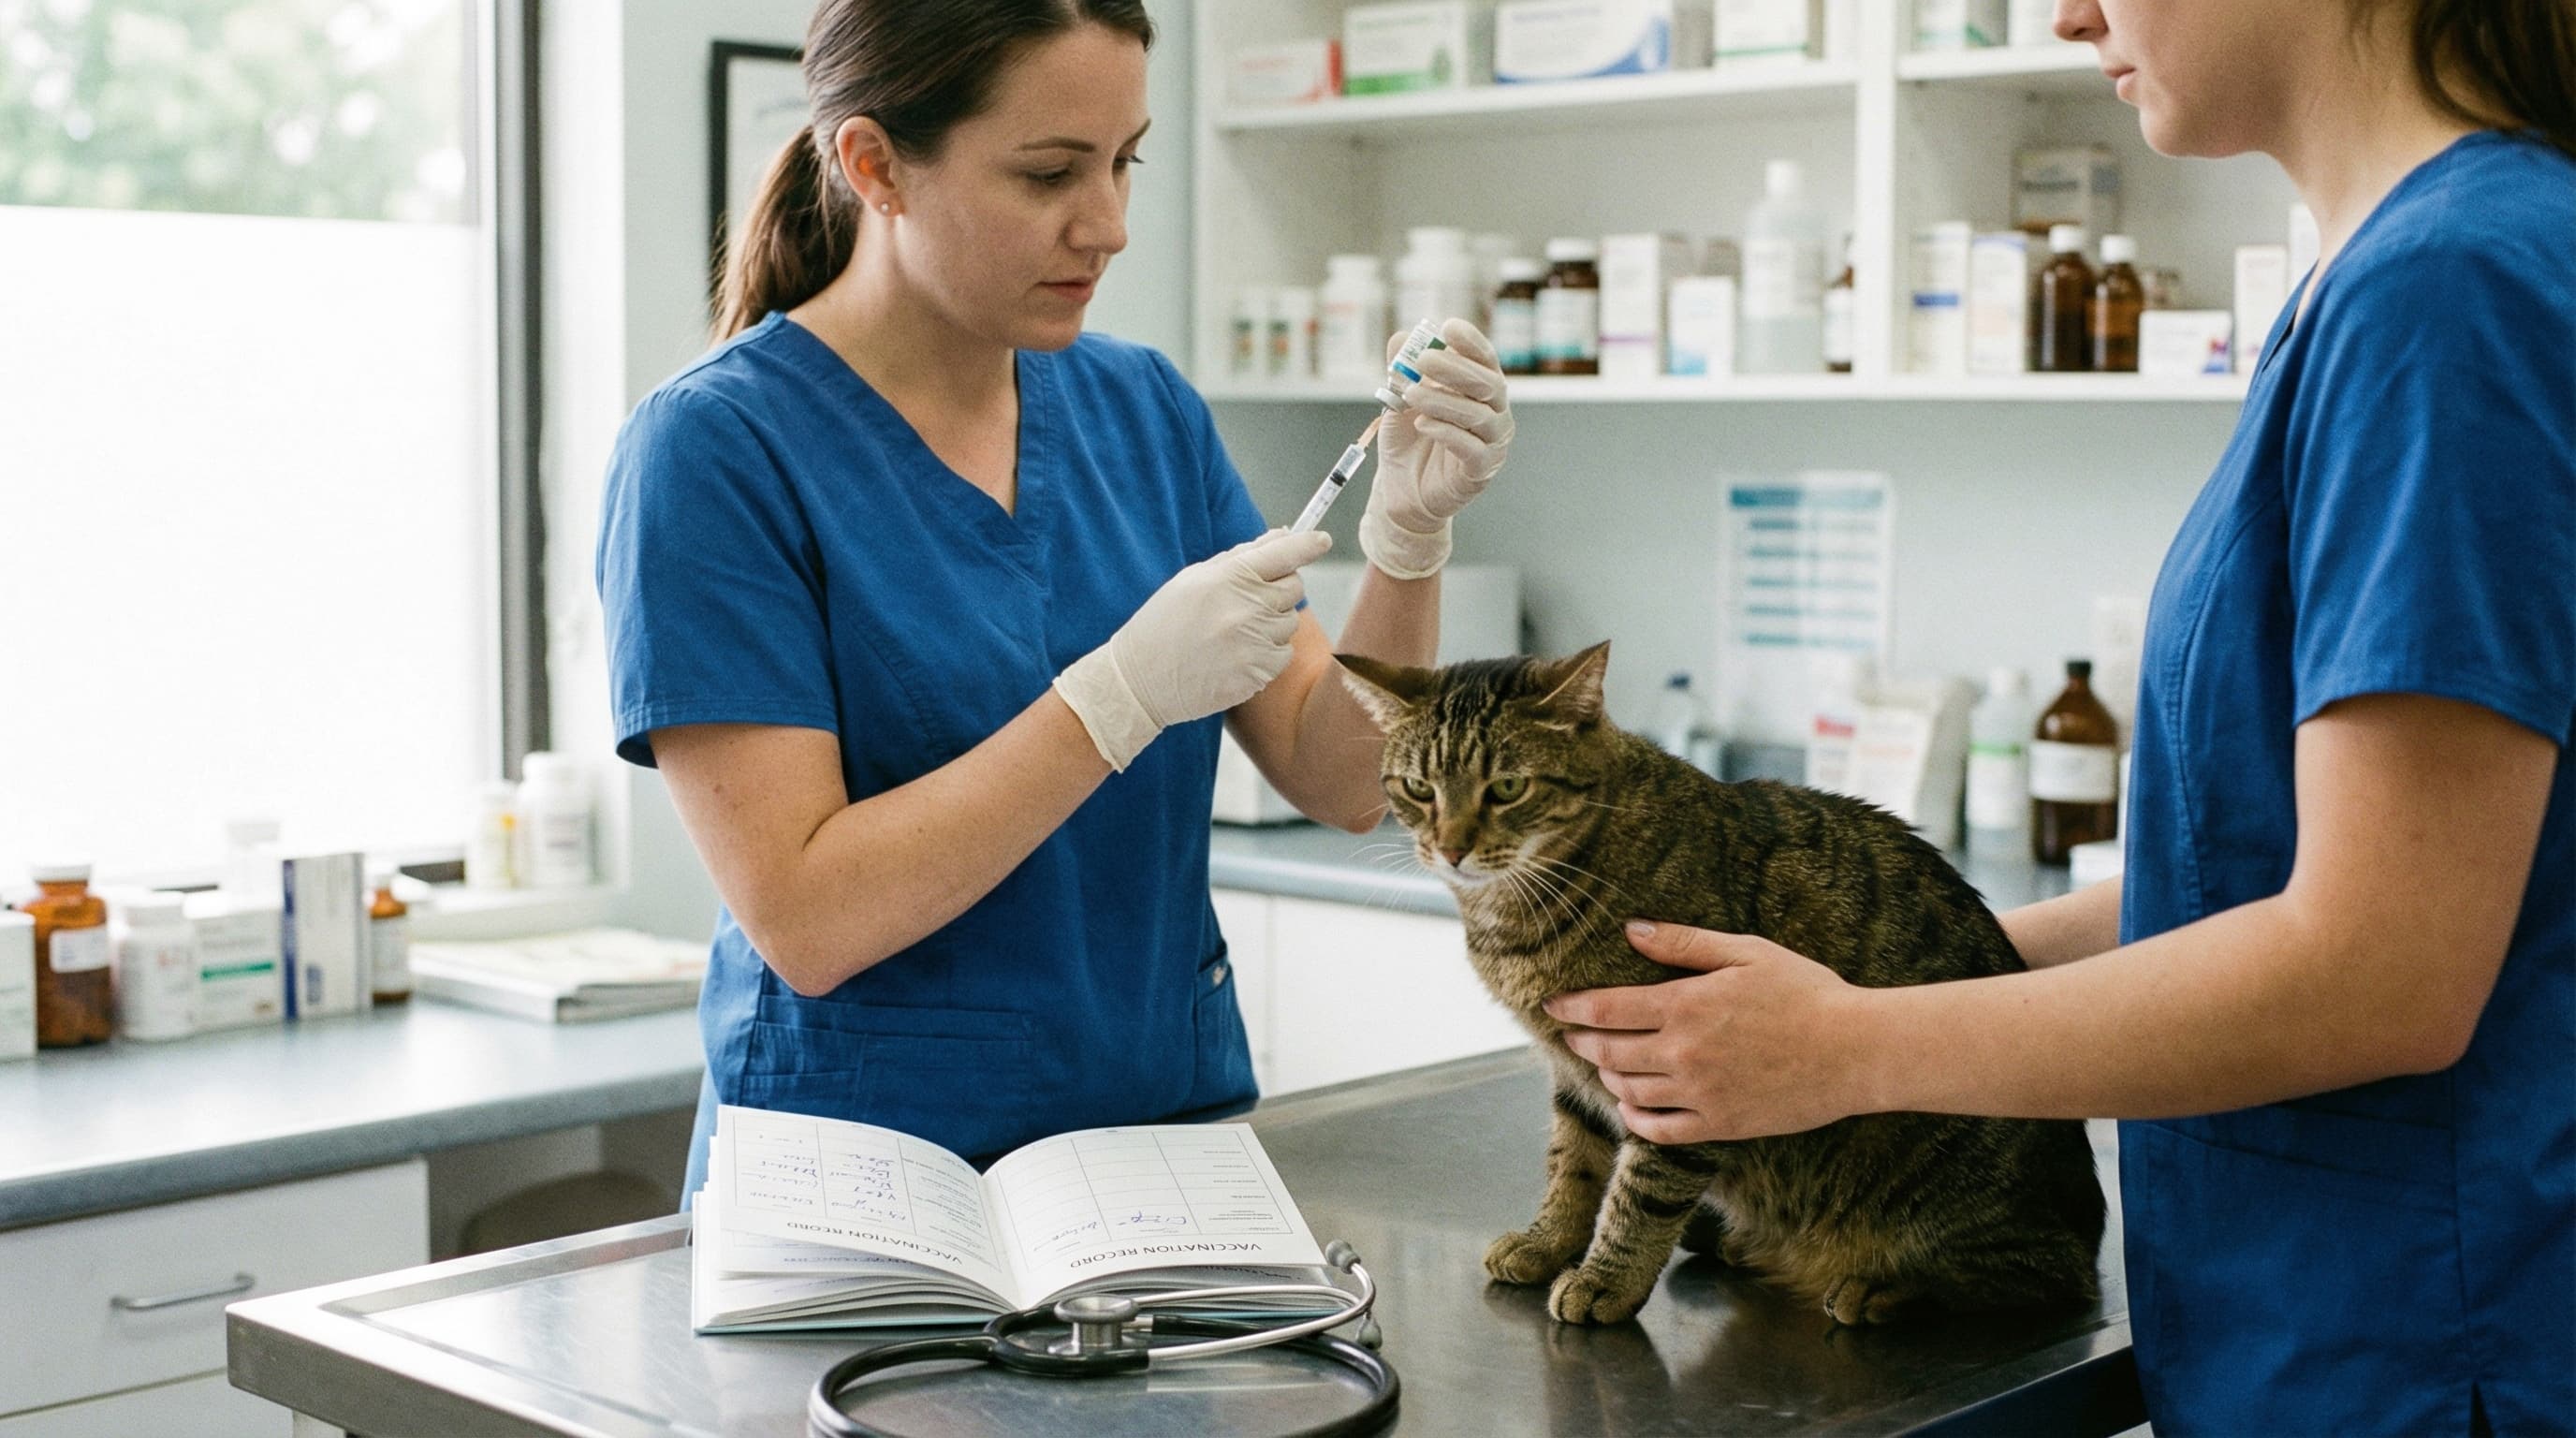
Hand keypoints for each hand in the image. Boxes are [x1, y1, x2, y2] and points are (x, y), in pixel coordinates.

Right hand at [1053, 528, 1331, 769]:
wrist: (1141, 680)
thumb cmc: (1166, 623)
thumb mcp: (1193, 579)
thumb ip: (1241, 557)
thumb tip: (1283, 535)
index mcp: (1228, 578)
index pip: (1284, 553)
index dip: (1309, 543)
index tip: (1322, 539)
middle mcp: (1246, 608)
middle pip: (1294, 587)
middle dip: (1279, 589)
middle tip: (1250, 599)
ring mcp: (1254, 643)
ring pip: (1290, 622)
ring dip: (1272, 623)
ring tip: (1235, 632)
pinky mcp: (1258, 673)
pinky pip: (1283, 654)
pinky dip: (1268, 653)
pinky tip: (1237, 654)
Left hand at [1362, 318, 1514, 578]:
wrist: (1405, 492)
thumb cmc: (1409, 442)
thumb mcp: (1399, 401)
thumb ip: (1402, 370)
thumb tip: (1401, 336)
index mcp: (1480, 390)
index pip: (1485, 360)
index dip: (1471, 342)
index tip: (1449, 327)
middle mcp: (1495, 412)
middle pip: (1488, 384)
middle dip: (1455, 368)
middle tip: (1423, 359)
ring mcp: (1492, 442)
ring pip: (1479, 415)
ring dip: (1443, 401)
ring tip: (1411, 394)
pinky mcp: (1481, 470)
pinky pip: (1471, 448)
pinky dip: (1447, 433)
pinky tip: (1422, 424)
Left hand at [1544, 920, 1875, 1142]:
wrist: (1855, 1050)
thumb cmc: (1805, 992)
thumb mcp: (1745, 952)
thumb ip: (1684, 943)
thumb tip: (1631, 929)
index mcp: (1685, 1006)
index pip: (1605, 1009)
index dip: (1571, 1008)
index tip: (1553, 1006)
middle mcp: (1683, 1054)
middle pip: (1609, 1052)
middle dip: (1583, 1041)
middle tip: (1572, 1034)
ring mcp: (1700, 1094)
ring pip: (1629, 1091)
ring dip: (1608, 1076)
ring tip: (1605, 1063)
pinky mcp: (1720, 1124)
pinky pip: (1661, 1131)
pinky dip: (1636, 1119)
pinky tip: (1631, 1106)